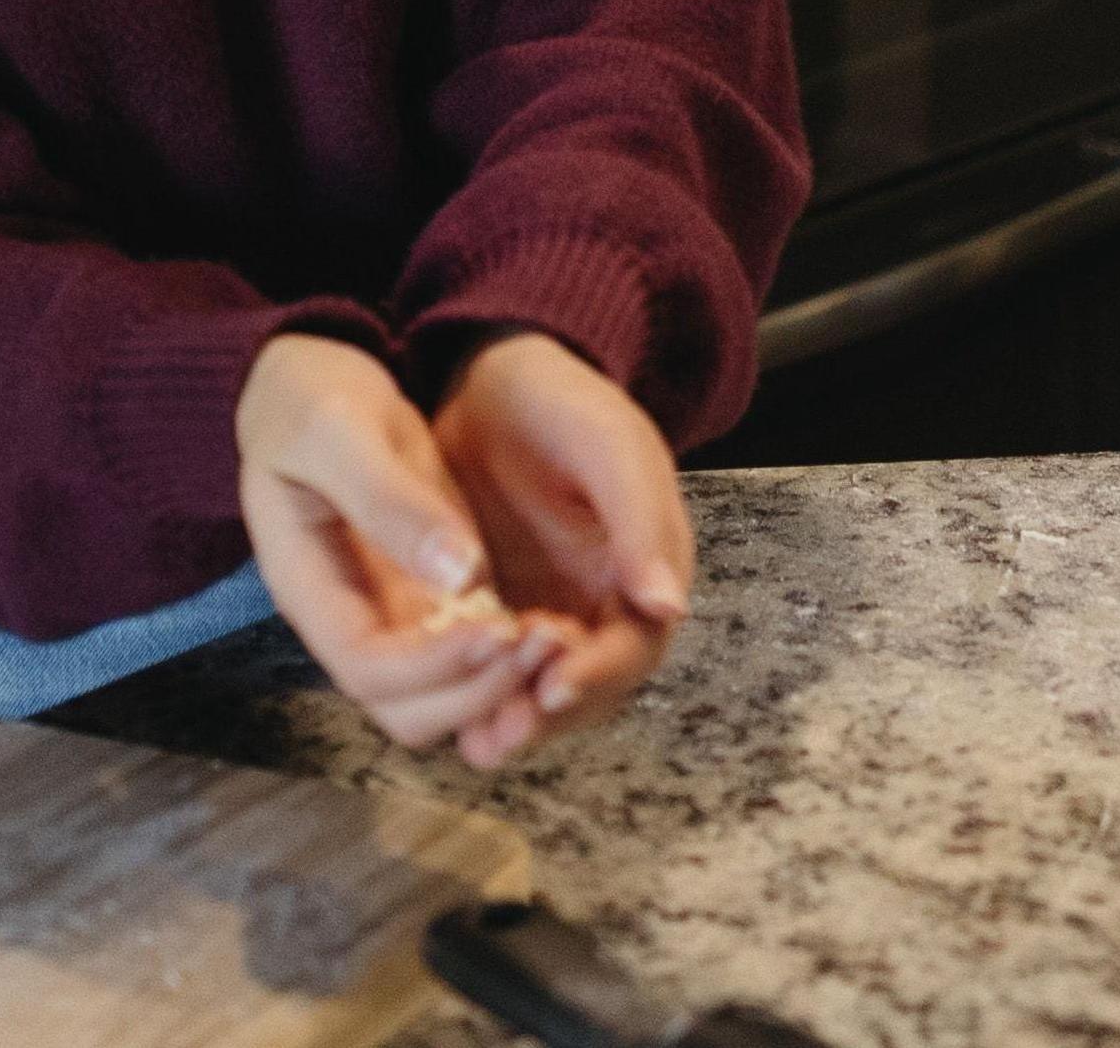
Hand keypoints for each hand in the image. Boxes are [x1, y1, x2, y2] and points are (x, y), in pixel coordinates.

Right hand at [235, 330, 549, 758]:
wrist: (309, 377)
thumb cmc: (308, 399)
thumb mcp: (338, 431)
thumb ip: (390, 501)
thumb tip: (460, 573)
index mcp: (311, 590)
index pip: (367, 670)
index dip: (433, 668)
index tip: (500, 630)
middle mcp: (353, 619)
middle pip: (409, 709)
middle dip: (479, 690)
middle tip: (549, 640)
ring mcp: (394, 611)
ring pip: (447, 695)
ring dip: (502, 683)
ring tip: (563, 636)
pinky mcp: (433, 590)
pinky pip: (472, 650)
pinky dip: (512, 654)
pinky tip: (562, 624)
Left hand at [429, 334, 694, 770]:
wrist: (490, 380)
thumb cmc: (560, 401)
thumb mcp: (607, 445)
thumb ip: (640, 519)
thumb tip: (670, 606)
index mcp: (645, 562)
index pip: (636, 642)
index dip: (601, 673)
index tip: (555, 688)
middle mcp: (604, 600)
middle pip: (593, 685)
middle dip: (552, 714)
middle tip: (505, 731)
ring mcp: (550, 611)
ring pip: (542, 690)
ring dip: (517, 719)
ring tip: (478, 739)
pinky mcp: (498, 615)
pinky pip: (495, 671)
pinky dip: (479, 695)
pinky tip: (449, 710)